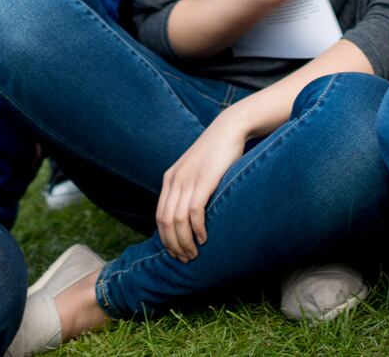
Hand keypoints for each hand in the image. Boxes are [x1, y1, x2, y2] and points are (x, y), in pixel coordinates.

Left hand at [156, 110, 248, 261]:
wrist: (229, 129)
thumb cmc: (217, 154)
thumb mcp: (196, 171)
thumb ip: (189, 188)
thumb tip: (190, 215)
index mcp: (170, 179)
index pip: (160, 216)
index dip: (165, 238)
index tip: (176, 252)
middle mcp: (175, 180)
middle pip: (165, 222)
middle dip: (173, 245)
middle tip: (185, 259)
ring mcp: (188, 180)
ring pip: (177, 221)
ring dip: (185, 242)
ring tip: (195, 253)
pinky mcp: (204, 181)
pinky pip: (194, 212)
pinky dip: (197, 229)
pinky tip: (204, 238)